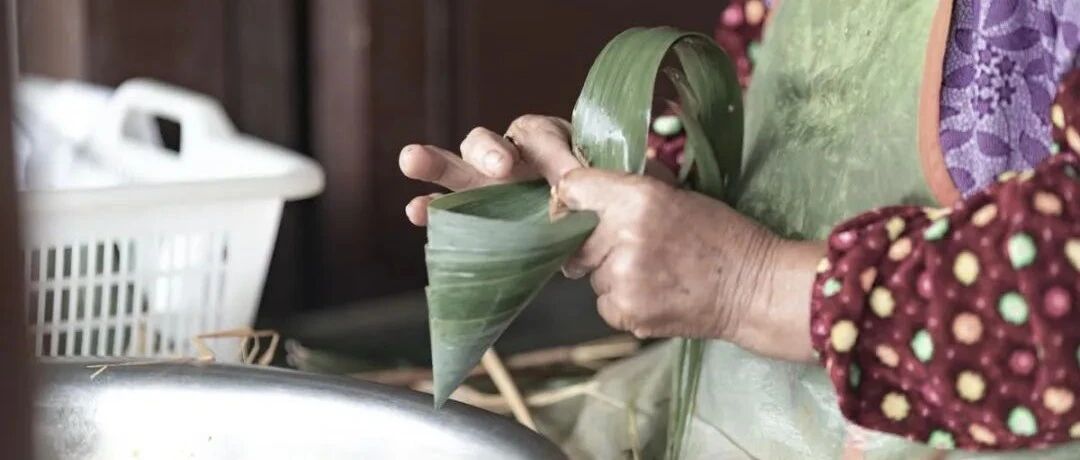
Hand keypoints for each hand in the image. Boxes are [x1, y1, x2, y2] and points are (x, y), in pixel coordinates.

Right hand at [399, 115, 582, 225]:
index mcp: (539, 139)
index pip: (537, 137)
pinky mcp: (471, 215)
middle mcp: (505, 156)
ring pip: (456, 169)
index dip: (548, 153)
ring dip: (434, 163)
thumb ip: (579, 173)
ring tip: (411, 160)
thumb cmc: (586, 191)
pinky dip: (429, 208)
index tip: (564, 175)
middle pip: (485, 143)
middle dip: (486, 152)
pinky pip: (446, 210)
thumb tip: (569, 182)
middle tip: (499, 167)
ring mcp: (483, 186)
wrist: (582, 224)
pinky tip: (415, 211)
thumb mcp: (592, 174)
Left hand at [557, 168, 822, 361]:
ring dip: (609, 272)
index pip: (572, 188)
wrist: (755, 288)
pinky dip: (620, 300)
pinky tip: (655, 293)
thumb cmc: (722, 235)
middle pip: (574, 238)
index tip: (578, 204)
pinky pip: (602, 303)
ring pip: (589, 273)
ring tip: (653, 271)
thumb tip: (586, 180)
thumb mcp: (678, 193)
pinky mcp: (625, 313)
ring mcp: (623, 279)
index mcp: (637, 198)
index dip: (573, 197)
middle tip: (633, 244)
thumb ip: (631, 185)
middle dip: (593, 241)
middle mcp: (623, 237)